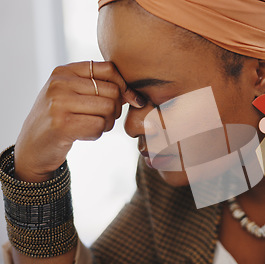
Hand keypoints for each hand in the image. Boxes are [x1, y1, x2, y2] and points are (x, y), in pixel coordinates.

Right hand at [14, 61, 143, 181]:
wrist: (32, 147)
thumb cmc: (61, 119)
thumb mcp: (74, 95)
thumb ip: (101, 88)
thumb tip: (137, 96)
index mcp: (64, 71)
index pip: (109, 69)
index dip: (124, 86)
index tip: (126, 100)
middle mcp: (59, 83)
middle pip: (113, 92)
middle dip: (114, 110)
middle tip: (100, 119)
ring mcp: (58, 103)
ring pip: (108, 109)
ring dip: (106, 123)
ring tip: (90, 126)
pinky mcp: (61, 124)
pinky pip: (99, 126)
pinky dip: (96, 134)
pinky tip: (82, 135)